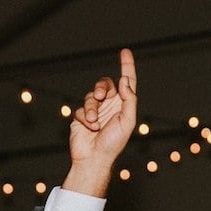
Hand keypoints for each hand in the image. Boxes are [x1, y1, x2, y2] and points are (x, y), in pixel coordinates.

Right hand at [63, 49, 137, 197]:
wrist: (94, 159)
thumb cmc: (114, 144)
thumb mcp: (127, 122)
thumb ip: (129, 100)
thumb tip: (125, 81)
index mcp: (123, 106)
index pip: (126, 82)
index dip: (126, 67)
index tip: (125, 52)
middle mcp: (110, 106)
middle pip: (105, 84)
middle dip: (102, 87)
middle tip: (101, 95)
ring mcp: (95, 111)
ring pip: (91, 96)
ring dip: (92, 109)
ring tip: (94, 123)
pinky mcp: (81, 117)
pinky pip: (81, 109)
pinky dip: (85, 118)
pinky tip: (89, 128)